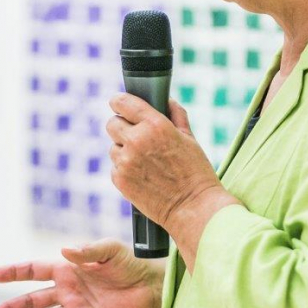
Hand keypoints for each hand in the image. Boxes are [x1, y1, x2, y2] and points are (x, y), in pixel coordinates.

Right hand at [0, 239, 164, 307]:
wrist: (149, 285)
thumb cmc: (127, 263)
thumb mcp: (109, 250)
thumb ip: (87, 251)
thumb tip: (64, 251)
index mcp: (66, 269)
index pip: (34, 271)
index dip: (13, 272)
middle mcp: (67, 290)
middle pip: (33, 299)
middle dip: (12, 307)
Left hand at [106, 95, 224, 229]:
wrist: (193, 207)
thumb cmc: (195, 172)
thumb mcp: (189, 138)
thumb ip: (175, 114)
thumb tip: (166, 100)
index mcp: (154, 125)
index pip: (122, 102)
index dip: (119, 102)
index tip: (119, 104)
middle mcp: (136, 140)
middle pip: (112, 123)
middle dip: (122, 127)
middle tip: (136, 136)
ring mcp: (125, 161)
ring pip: (113, 147)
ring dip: (124, 150)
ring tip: (146, 162)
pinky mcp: (120, 180)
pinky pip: (115, 166)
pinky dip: (125, 169)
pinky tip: (143, 175)